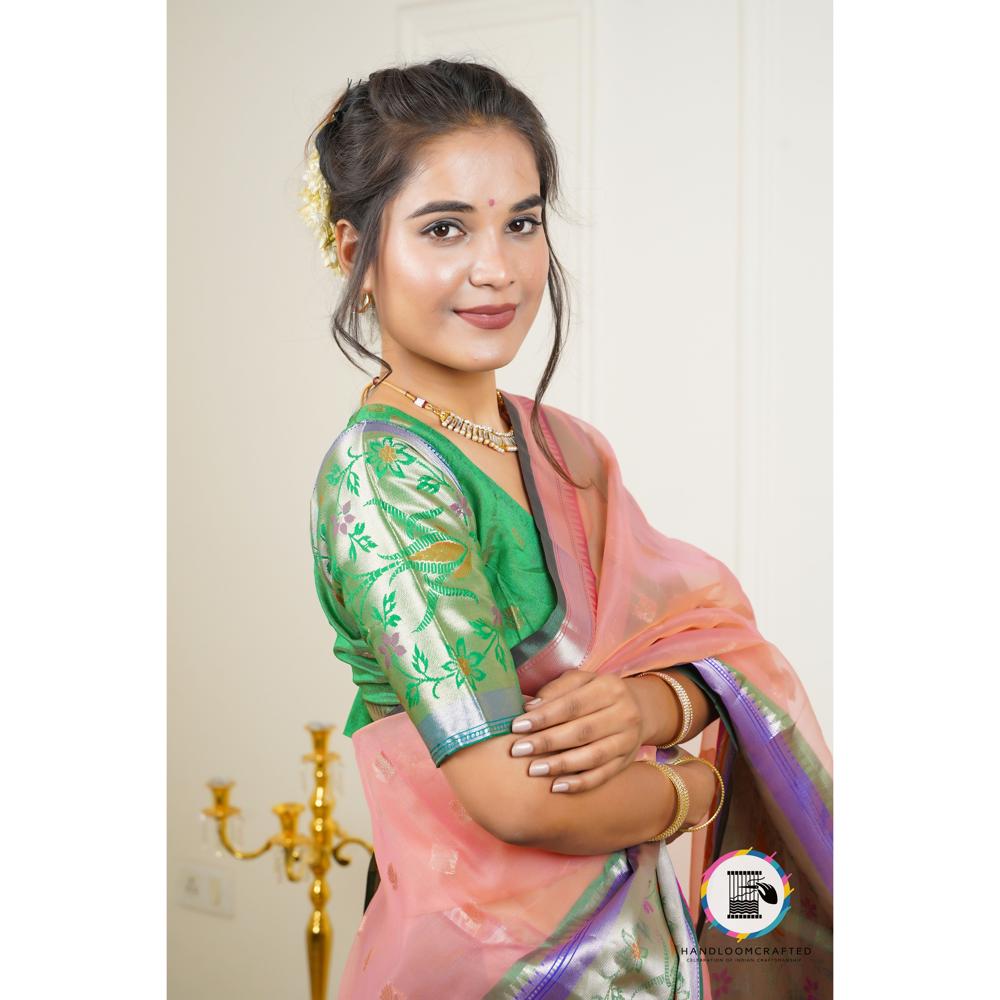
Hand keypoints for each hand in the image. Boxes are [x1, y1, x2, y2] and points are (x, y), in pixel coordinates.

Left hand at [509, 669, 645, 793]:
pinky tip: (557, 786)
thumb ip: (556, 691)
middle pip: (582, 731)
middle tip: (518, 750)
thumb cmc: (596, 693)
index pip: (572, 704)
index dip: (544, 717)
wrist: (638, 709)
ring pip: (593, 756)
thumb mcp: (580, 681)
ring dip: (561, 765)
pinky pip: (602, 775)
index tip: (517, 726)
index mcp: (609, 688)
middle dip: (547, 742)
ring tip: (533, 770)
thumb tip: (529, 707)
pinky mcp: (627, 761)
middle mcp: (624, 713)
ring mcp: (628, 740)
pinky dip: (579, 783)